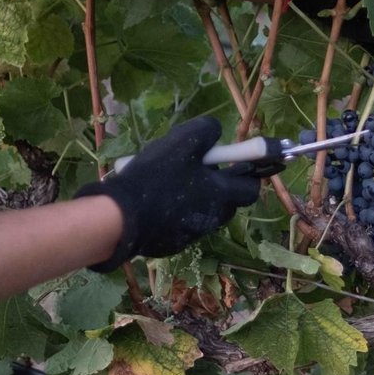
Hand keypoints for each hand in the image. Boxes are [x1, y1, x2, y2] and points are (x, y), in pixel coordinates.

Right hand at [75, 116, 260, 270]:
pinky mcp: (172, 244)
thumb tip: (215, 134)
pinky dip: (174, 213)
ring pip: (203, 212)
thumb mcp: (182, 140)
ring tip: (169, 181)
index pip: (252, 189)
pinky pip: (181, 224)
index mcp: (220, 195)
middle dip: (217, 185)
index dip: (247, 173)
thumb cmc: (155, 176)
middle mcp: (211, 218)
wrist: (121, 217)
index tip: (234, 161)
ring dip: (194, 197)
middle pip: (227, 201)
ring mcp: (191, 234)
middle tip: (194, 168)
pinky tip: (154, 200)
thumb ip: (206, 130)